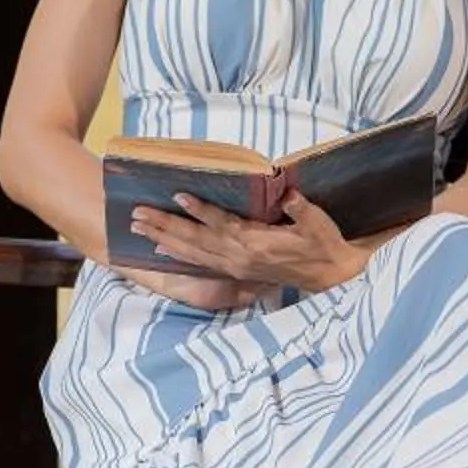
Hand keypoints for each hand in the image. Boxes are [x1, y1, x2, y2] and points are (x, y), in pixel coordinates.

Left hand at [128, 190, 370, 295]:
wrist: (330, 276)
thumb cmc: (324, 244)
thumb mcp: (319, 224)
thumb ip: (301, 209)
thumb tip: (287, 191)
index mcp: (257, 244)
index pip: (222, 224)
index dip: (200, 210)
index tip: (178, 195)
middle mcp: (240, 258)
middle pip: (196, 240)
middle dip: (165, 226)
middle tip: (136, 214)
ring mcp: (235, 267)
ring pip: (192, 253)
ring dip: (164, 240)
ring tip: (137, 228)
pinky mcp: (235, 272)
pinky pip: (201, 263)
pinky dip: (179, 256)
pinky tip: (160, 249)